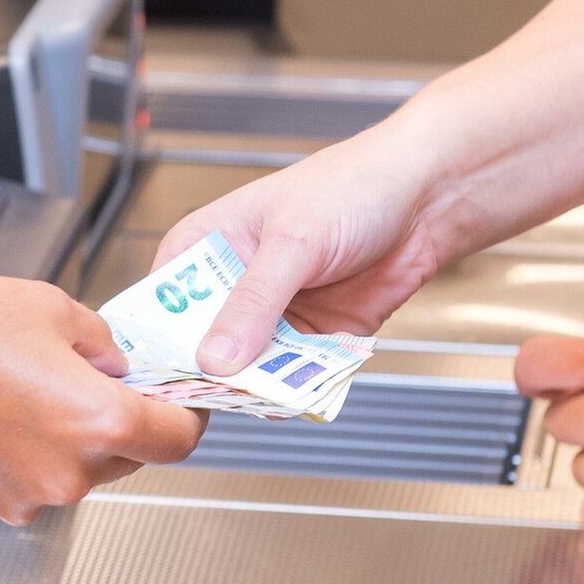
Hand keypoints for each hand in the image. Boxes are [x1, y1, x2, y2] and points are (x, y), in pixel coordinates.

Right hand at [0, 271, 205, 524]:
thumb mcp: (47, 307)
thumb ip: (100, 342)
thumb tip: (113, 362)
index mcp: (95, 422)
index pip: (179, 439)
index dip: (189, 414)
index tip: (182, 398)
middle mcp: (67, 474)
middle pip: (131, 458)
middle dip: (125, 419)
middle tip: (99, 378)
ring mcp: (25, 496)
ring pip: (79, 471)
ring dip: (73, 436)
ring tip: (32, 384)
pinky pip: (33, 480)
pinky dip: (31, 450)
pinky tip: (0, 407)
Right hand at [154, 129, 444, 373]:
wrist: (426, 198)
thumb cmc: (350, 187)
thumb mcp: (292, 242)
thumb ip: (253, 302)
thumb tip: (214, 358)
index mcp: (203, 248)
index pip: (159, 306)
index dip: (157, 344)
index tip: (163, 382)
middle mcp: (229, 287)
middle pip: (200, 349)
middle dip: (211, 376)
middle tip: (222, 396)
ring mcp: (269, 317)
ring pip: (246, 371)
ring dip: (258, 387)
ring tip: (269, 397)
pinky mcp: (309, 340)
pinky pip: (292, 377)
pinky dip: (298, 389)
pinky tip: (303, 392)